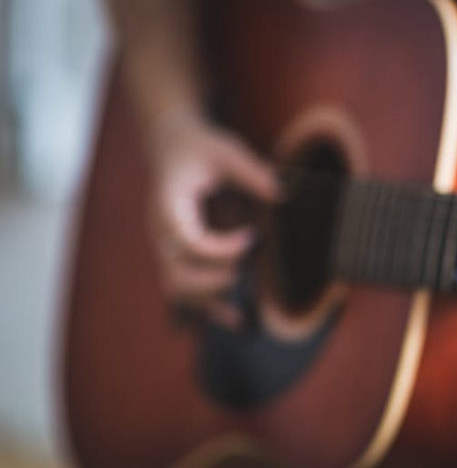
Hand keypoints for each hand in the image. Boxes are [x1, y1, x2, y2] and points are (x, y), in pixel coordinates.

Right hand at [147, 111, 279, 326]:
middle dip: (213, 281)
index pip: (187, 240)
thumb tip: (282, 193)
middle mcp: (162, 231)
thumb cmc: (200, 148)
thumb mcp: (227, 150)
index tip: (253, 238)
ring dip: (209, 304)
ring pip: (177, 289)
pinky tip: (240, 321)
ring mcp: (167, 247)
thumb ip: (253, 172)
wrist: (171, 146)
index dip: (221, 248)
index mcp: (170, 205)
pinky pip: (185, 291)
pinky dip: (209, 308)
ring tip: (243, 317)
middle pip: (176, 274)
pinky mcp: (178, 256)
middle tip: (246, 271)